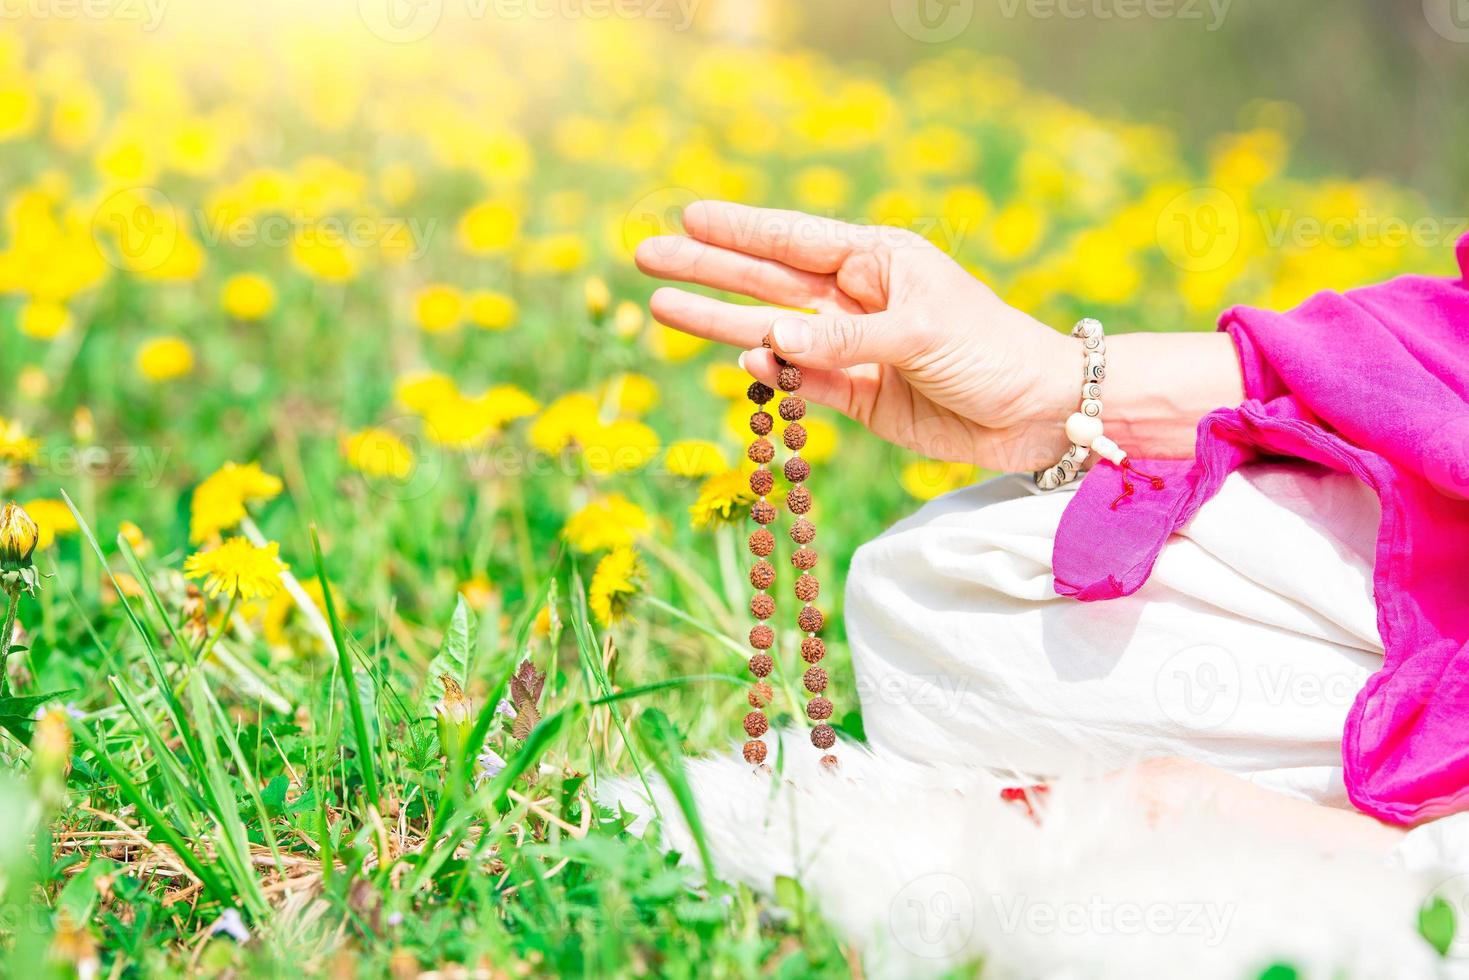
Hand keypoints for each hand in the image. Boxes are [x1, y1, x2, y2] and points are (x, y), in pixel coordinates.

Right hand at [636, 201, 1076, 469]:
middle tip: (645, 254)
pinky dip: (773, 375)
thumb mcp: (920, 332)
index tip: (688, 214)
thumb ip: (842, 340)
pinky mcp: (858, 395)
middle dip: (708, 268)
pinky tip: (738, 362)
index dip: (740, 228)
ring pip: (772, 332)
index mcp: (877, 260)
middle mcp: (856, 298)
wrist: (1039, 413)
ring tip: (660, 308)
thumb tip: (767, 342)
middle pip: (767, 280)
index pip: (794, 239)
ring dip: (719, 321)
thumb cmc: (991, 350)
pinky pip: (801, 382)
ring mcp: (852, 347)